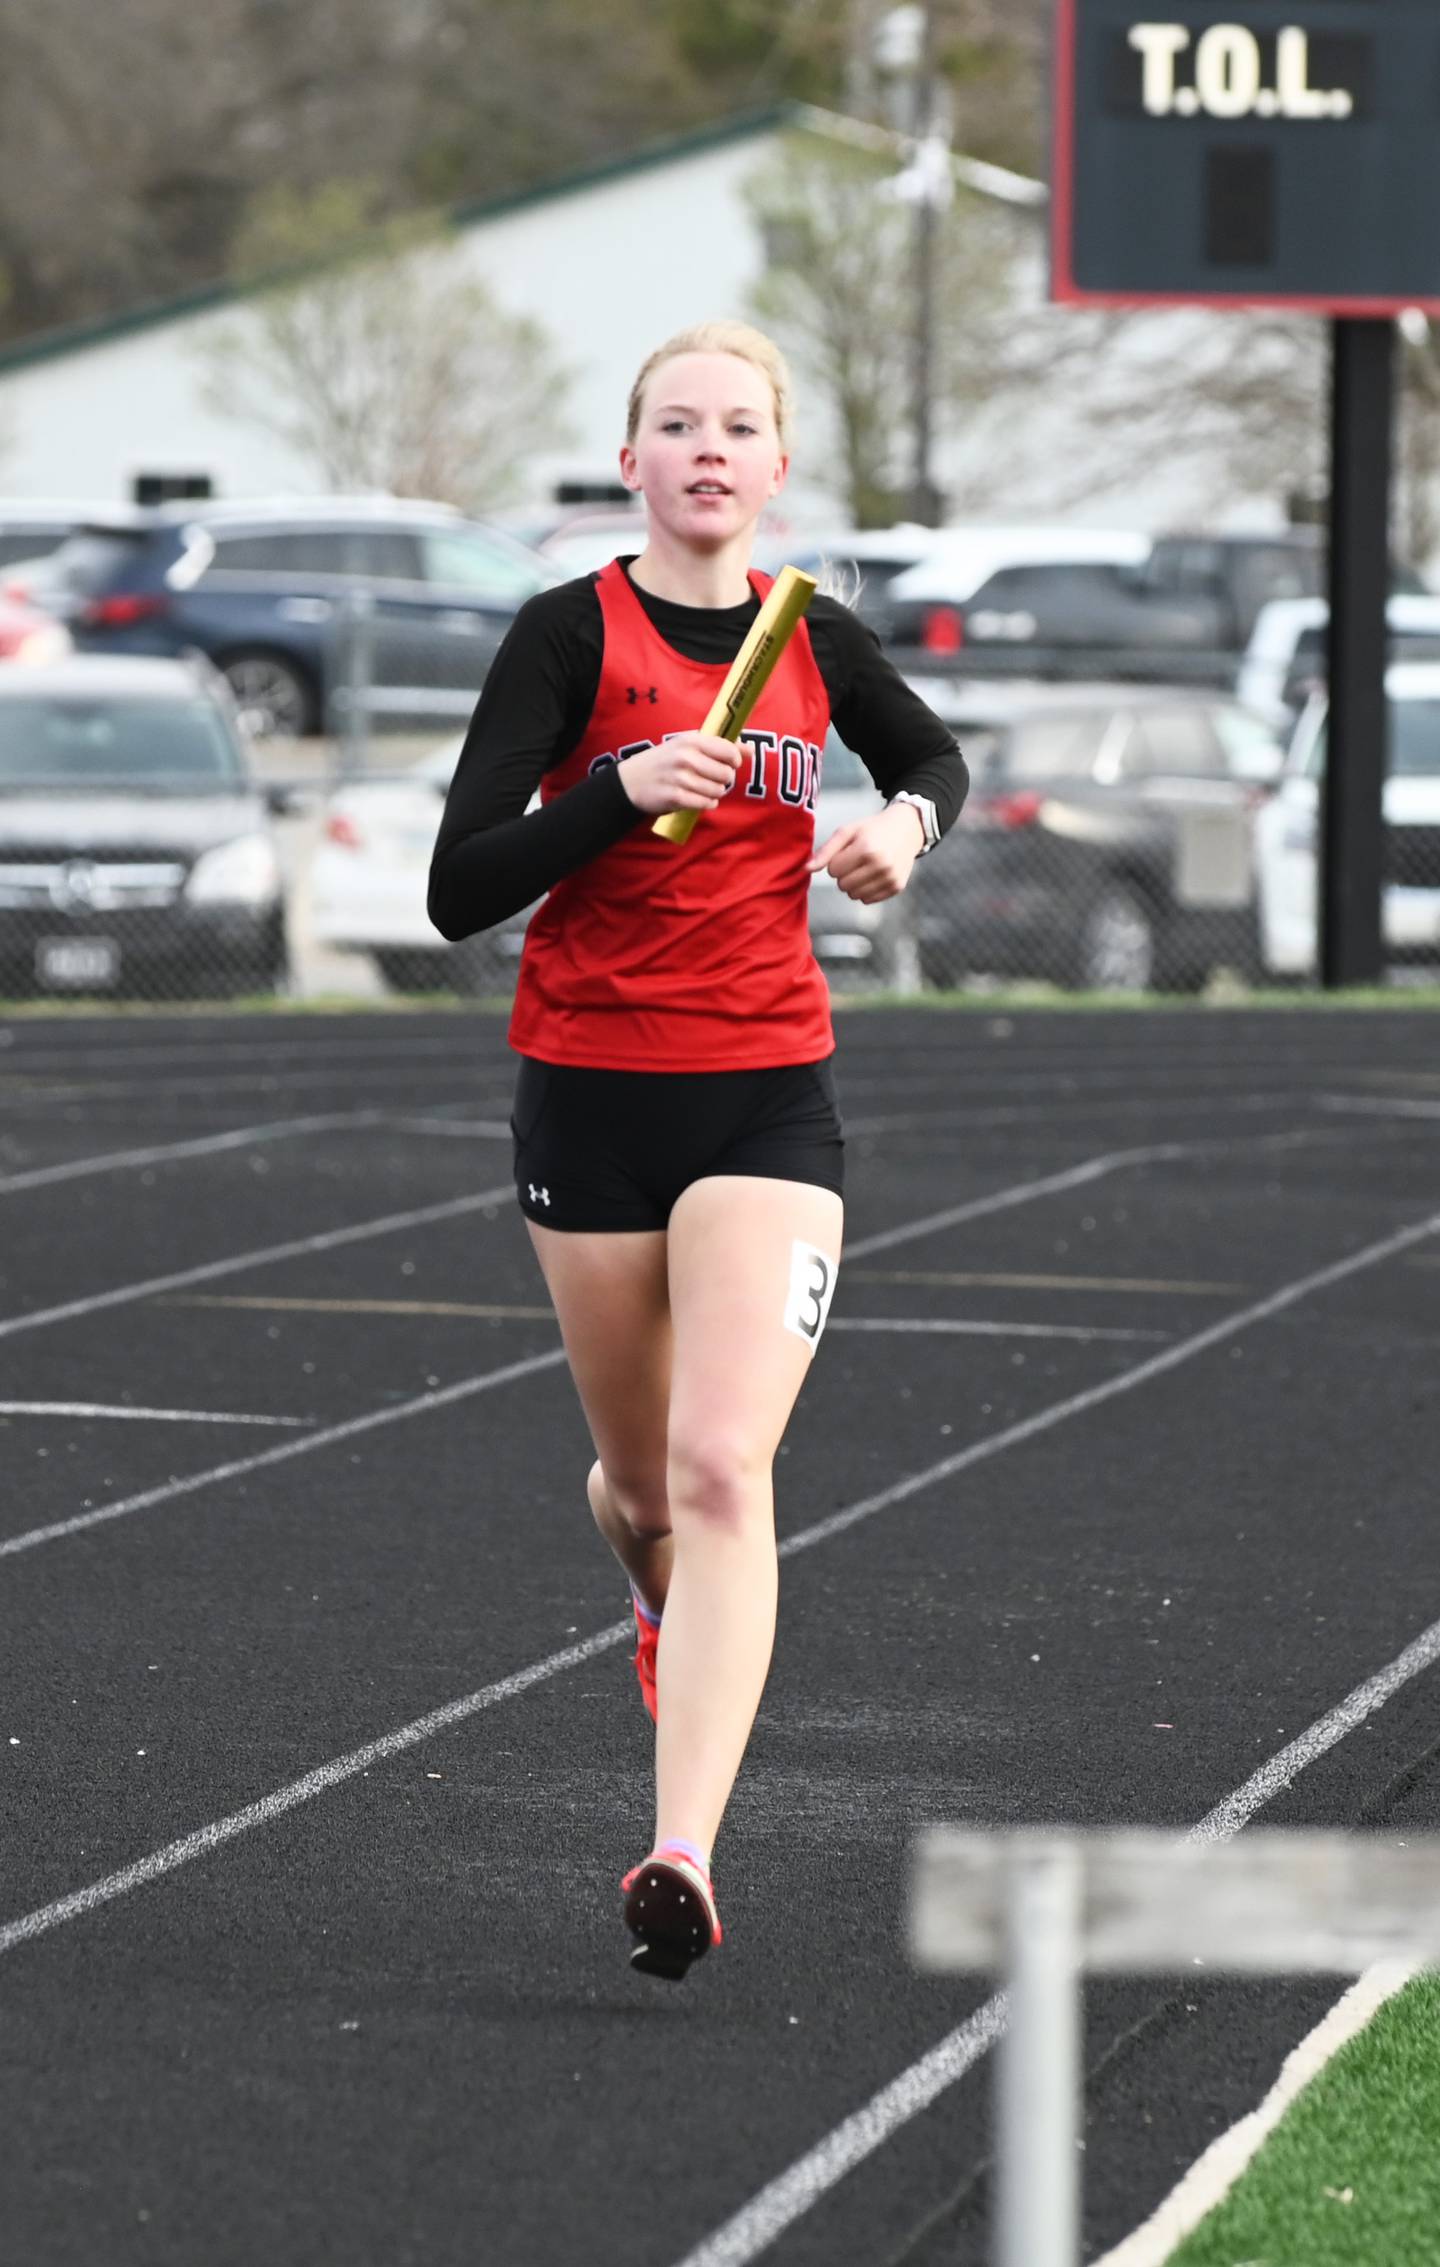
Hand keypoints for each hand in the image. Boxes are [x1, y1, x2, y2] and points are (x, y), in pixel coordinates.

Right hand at [617, 733, 740, 816]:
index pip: (729, 751)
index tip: (728, 763)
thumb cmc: (665, 761)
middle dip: (724, 779)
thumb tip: (750, 749)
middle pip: (726, 773)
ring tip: (703, 788)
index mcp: (691, 741)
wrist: (631, 781)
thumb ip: (719, 745)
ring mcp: (680, 778)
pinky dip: (706, 803)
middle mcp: (686, 758)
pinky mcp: (675, 797)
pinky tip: (698, 798)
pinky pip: (706, 803)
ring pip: (718, 790)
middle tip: (712, 778)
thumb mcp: (687, 745)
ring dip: (715, 792)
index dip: (734, 760)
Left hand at [807, 802, 924, 902]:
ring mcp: (890, 878)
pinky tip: (874, 875)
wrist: (906, 829)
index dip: (836, 861)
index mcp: (866, 849)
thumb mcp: (847, 832)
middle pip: (842, 885)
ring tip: (864, 867)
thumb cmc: (870, 830)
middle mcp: (881, 865)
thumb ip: (825, 851)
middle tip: (856, 860)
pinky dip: (866, 890)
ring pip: (854, 895)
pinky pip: (868, 900)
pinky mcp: (897, 887)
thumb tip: (806, 870)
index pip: (833, 870)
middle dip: (844, 874)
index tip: (848, 852)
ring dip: (853, 884)